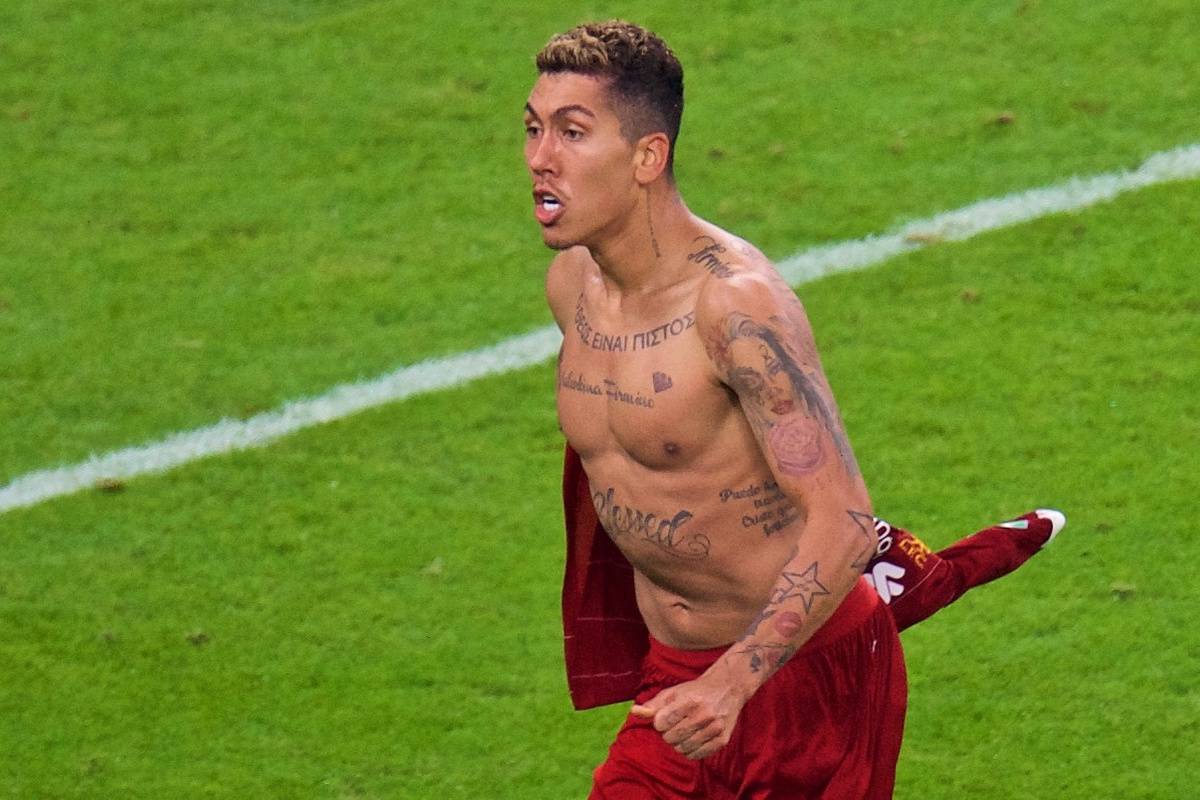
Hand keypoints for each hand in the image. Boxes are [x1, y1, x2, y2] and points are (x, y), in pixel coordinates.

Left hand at [630, 671, 748, 759]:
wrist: (727, 688)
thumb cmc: (695, 691)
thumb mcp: (673, 693)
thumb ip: (653, 705)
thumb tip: (634, 711)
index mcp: (689, 700)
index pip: (661, 722)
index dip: (660, 722)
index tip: (665, 717)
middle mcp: (704, 714)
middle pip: (670, 738)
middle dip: (668, 733)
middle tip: (676, 724)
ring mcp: (715, 728)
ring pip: (682, 749)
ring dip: (678, 743)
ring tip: (684, 731)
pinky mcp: (722, 740)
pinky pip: (697, 755)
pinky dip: (690, 750)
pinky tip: (693, 738)